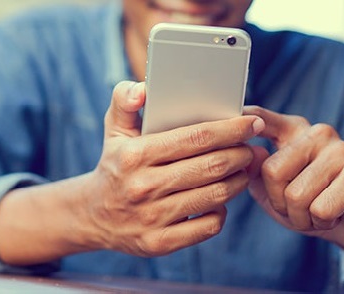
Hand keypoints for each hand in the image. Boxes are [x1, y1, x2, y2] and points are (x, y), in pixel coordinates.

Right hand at [82, 81, 264, 256]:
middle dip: (240, 154)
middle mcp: (143, 186)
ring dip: (238, 181)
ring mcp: (152, 217)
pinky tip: (220, 199)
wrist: (92, 215)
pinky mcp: (159, 242)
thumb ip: (125, 100)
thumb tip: (143, 88)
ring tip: (243, 170)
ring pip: (215, 196)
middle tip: (251, 148)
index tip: (251, 123)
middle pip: (211, 166)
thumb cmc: (114, 165)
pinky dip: (222, 211)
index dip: (230, 129)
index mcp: (135, 155)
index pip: (195, 138)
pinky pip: (208, 226)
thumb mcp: (114, 129)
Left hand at [244, 106, 343, 252]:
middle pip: (273, 170)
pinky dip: (321, 223)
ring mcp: (342, 150)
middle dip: (279, 203)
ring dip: (301, 217)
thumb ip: (256, 174)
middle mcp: (318, 133)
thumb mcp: (273, 193)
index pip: (263, 119)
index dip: (246, 118)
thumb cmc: (309, 206)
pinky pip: (321, 209)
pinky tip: (335, 216)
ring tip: (316, 213)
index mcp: (294, 132)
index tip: (235, 112)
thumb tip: (249, 155)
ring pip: (296, 194)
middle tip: (297, 209)